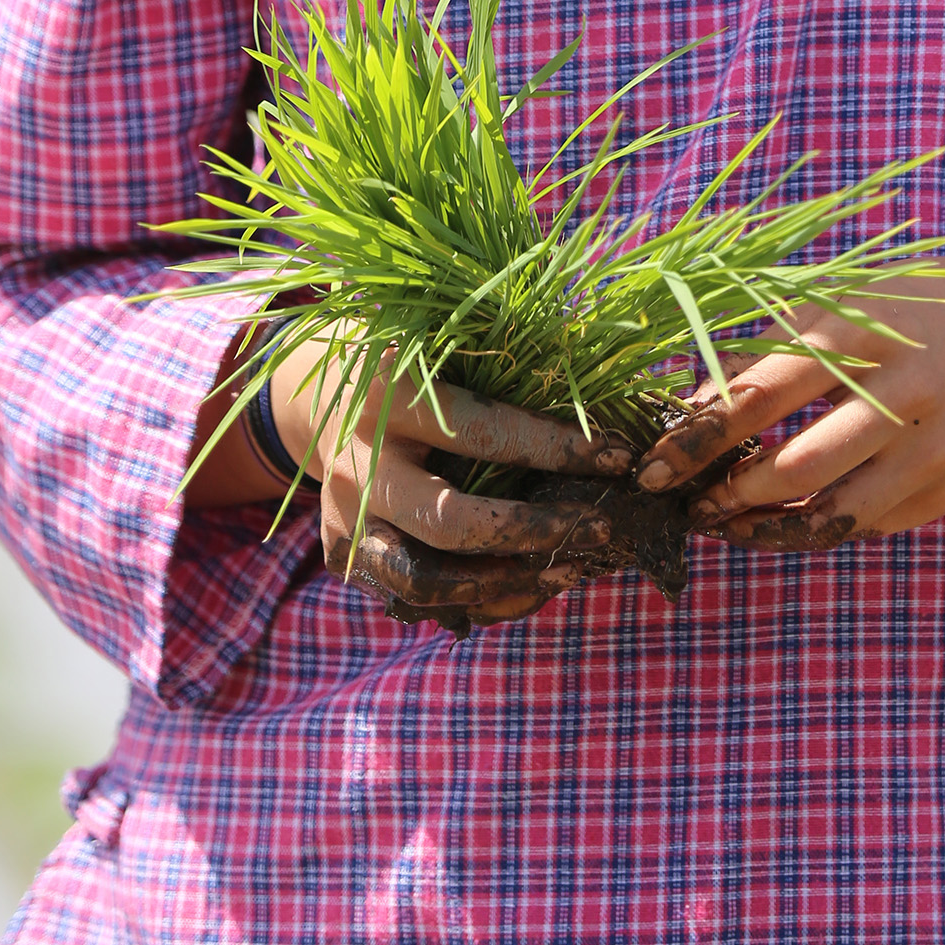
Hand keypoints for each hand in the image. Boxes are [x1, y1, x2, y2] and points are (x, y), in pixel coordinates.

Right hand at [251, 339, 650, 630]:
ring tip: (568, 568)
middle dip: (536, 530)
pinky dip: (474, 600)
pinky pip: (412, 597)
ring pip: (424, 579)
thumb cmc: (415, 364)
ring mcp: (344, 517)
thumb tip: (604, 404)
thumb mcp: (450, 344)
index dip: (558, 449)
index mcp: (389, 397)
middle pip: (453, 521)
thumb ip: (513, 368)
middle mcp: (359, 464)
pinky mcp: (340, 553)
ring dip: (504, 583)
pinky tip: (527, 583)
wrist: (324, 397)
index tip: (620, 458)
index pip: (484, 432)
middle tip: (602, 528)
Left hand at [638, 249, 944, 552]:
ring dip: (766, 529)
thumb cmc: (896, 315)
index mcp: (864, 334)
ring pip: (832, 516)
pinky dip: (816, 527)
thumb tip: (684, 419)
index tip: (652, 469)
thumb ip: (759, 356)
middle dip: (728, 496)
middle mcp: (909, 391)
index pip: (760, 398)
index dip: (696, 440)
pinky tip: (787, 515)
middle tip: (692, 505)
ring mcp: (935, 447)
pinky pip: (863, 526)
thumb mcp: (830, 310)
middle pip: (796, 468)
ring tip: (729, 522)